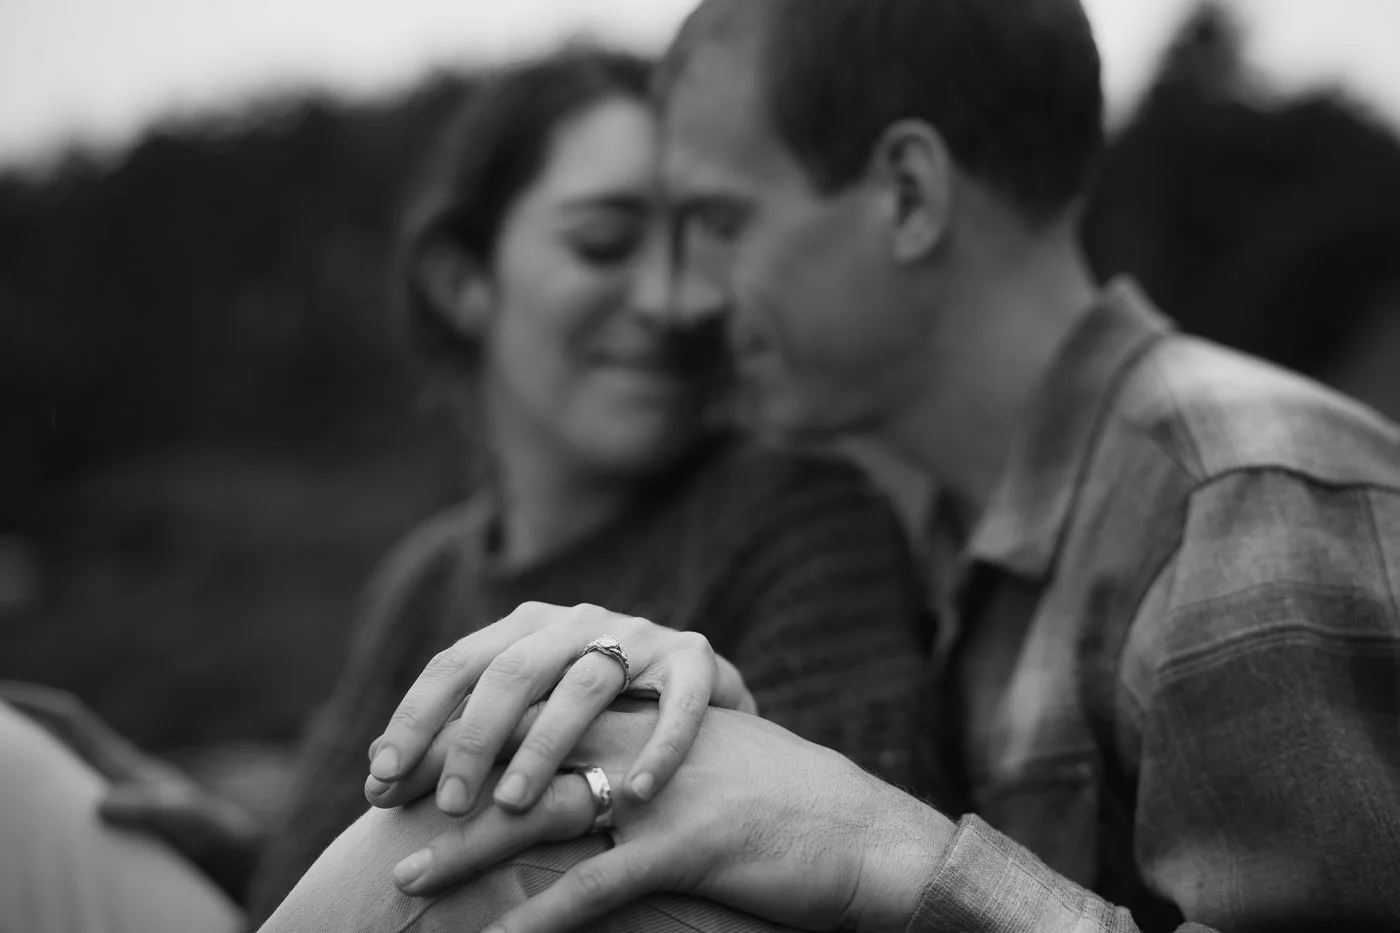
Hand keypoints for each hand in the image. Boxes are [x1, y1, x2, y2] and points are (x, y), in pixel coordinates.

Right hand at [0, 681, 261, 897]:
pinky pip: (62, 814)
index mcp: (120, 765)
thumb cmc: (215, 836)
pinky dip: (38, 813)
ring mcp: (111, 802)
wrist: (235, 859)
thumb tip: (100, 806)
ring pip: (55, 778)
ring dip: (23, 773)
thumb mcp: (186, 818)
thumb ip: (152, 808)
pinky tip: (20, 829)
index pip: (69, 723)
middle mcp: (110, 778)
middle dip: (17, 733)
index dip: (32, 704)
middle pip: (54, 744)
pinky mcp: (112, 830)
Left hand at [365, 602, 757, 819]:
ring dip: (547, 746)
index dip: (415, 718)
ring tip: (517, 805)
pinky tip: (635, 793)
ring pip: (585, 685)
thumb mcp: (535, 713)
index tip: (380, 780)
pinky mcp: (699, 661)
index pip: (457, 663)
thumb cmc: (603, 720)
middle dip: (472, 739)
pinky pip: (678, 703)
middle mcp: (581, 622)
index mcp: (529, 629)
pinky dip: (658, 746)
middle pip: (513, 671)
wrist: (708, 701)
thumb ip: (468, 733)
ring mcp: (642, 637)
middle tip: (448, 805)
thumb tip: (376, 773)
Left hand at [381, 702, 953, 932]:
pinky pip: (599, 885)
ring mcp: (665, 786)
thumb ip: (634, 742)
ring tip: (407, 879)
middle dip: (448, 785)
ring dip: (468, 852)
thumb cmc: (778, 799)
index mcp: (643, 704)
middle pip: (523, 752)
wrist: (862, 829)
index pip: (531, 706)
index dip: (462, 733)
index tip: (406, 765)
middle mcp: (645, 733)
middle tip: (383, 815)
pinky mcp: (689, 844)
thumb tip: (571, 760)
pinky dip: (541, 919)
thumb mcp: (699, 754)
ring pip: (544, 814)